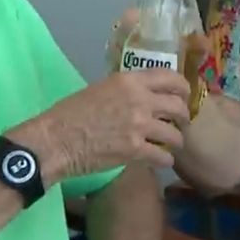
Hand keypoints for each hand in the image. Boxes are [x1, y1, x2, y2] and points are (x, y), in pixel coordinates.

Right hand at [17, 69, 190, 177]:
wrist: (55, 140)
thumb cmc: (70, 114)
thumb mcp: (99, 90)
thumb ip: (124, 91)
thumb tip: (141, 97)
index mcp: (129, 81)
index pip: (169, 78)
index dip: (182, 88)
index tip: (183, 96)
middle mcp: (139, 99)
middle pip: (177, 106)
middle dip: (183, 116)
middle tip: (180, 124)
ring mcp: (139, 125)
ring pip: (174, 134)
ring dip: (175, 141)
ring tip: (170, 146)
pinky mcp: (136, 150)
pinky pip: (164, 156)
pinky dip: (165, 161)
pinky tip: (160, 161)